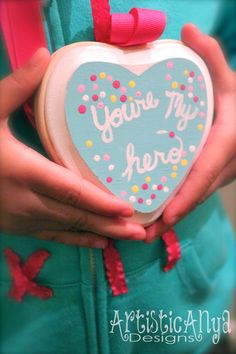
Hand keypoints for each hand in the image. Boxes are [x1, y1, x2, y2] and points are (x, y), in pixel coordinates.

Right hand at [0, 48, 145, 247]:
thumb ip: (16, 87)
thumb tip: (44, 55)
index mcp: (23, 171)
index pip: (70, 191)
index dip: (99, 202)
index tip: (127, 209)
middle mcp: (26, 201)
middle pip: (75, 215)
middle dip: (109, 225)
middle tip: (142, 232)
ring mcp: (22, 218)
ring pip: (67, 229)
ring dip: (99, 234)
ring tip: (129, 239)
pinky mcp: (18, 226)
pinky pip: (53, 236)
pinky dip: (78, 241)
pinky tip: (98, 244)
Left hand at [146, 24, 235, 241]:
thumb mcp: (229, 80)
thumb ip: (211, 57)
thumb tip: (187, 29)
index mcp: (224, 146)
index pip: (204, 175)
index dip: (185, 197)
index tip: (165, 216)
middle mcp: (218, 168)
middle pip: (190, 197)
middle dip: (166, 219)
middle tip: (136, 235)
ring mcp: (211, 177)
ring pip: (186, 201)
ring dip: (164, 220)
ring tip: (135, 233)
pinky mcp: (203, 179)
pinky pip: (184, 196)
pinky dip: (167, 210)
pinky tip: (146, 217)